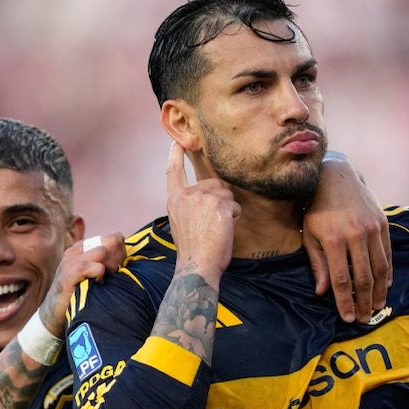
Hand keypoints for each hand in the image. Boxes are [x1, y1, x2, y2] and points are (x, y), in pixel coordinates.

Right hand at [37, 233, 125, 337]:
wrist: (55, 316)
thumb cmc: (81, 295)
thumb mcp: (96, 275)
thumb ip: (110, 264)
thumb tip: (130, 258)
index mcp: (84, 248)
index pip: (113, 238)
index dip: (122, 251)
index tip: (122, 266)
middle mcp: (76, 252)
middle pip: (109, 242)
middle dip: (119, 258)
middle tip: (117, 275)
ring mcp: (69, 264)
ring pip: (101, 252)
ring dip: (111, 266)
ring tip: (108, 279)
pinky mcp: (66, 278)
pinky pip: (85, 267)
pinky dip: (97, 272)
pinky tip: (99, 283)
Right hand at [166, 142, 238, 274]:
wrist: (197, 265)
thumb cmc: (192, 251)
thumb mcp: (181, 223)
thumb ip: (190, 206)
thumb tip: (207, 199)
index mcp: (174, 200)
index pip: (173, 173)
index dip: (175, 156)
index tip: (177, 142)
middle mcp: (187, 195)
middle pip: (213, 184)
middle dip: (219, 201)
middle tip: (211, 226)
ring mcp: (203, 198)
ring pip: (226, 195)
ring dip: (227, 211)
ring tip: (216, 230)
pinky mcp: (219, 204)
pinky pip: (235, 207)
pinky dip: (234, 220)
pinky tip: (223, 232)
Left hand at [302, 152, 391, 321]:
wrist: (335, 177)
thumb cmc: (316, 209)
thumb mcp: (310, 235)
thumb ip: (317, 264)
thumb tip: (322, 292)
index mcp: (334, 240)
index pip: (342, 280)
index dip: (345, 302)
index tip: (347, 318)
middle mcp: (356, 235)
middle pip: (364, 278)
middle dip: (364, 302)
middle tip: (364, 319)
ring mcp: (372, 228)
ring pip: (380, 268)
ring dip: (379, 292)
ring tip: (376, 307)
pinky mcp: (383, 223)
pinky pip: (387, 254)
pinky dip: (387, 273)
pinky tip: (384, 286)